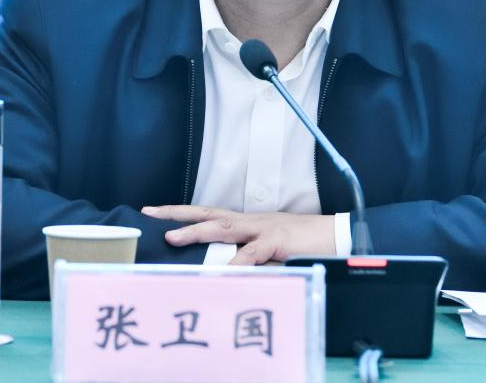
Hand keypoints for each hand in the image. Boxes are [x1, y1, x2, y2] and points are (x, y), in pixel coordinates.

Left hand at [141, 205, 334, 265]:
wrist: (336, 236)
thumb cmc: (302, 246)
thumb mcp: (268, 254)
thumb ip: (245, 260)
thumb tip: (218, 274)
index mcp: (246, 223)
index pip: (208, 214)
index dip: (181, 213)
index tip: (153, 212)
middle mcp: (250, 221)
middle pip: (207, 213)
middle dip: (177, 214)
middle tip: (149, 214)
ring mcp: (263, 228)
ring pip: (224, 226)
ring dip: (197, 232)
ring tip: (173, 237)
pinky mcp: (278, 241)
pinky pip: (254, 253)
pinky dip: (238, 262)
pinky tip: (224, 271)